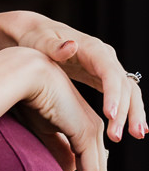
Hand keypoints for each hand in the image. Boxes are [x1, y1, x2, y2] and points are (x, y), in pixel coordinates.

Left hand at [4, 11, 145, 143]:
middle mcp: (105, 57)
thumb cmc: (34, 38)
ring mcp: (106, 67)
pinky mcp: (103, 78)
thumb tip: (72, 46)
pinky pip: (123, 95)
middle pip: (125, 85)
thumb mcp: (39, 41)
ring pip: (129, 91)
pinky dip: (130, 111)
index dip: (112, 94)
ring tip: (136, 136)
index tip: (109, 116)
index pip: (109, 72)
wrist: (34, 34)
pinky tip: (135, 130)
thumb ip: (53, 46)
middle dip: (126, 111)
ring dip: (134, 114)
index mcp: (92, 48)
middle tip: (116, 136)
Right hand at [16, 50, 107, 170]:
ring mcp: (92, 130)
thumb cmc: (25, 99)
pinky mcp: (86, 132)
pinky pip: (91, 169)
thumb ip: (57, 148)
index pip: (90, 162)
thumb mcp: (42, 130)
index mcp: (83, 126)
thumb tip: (72, 168)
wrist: (21, 78)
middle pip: (98, 170)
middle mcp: (92, 128)